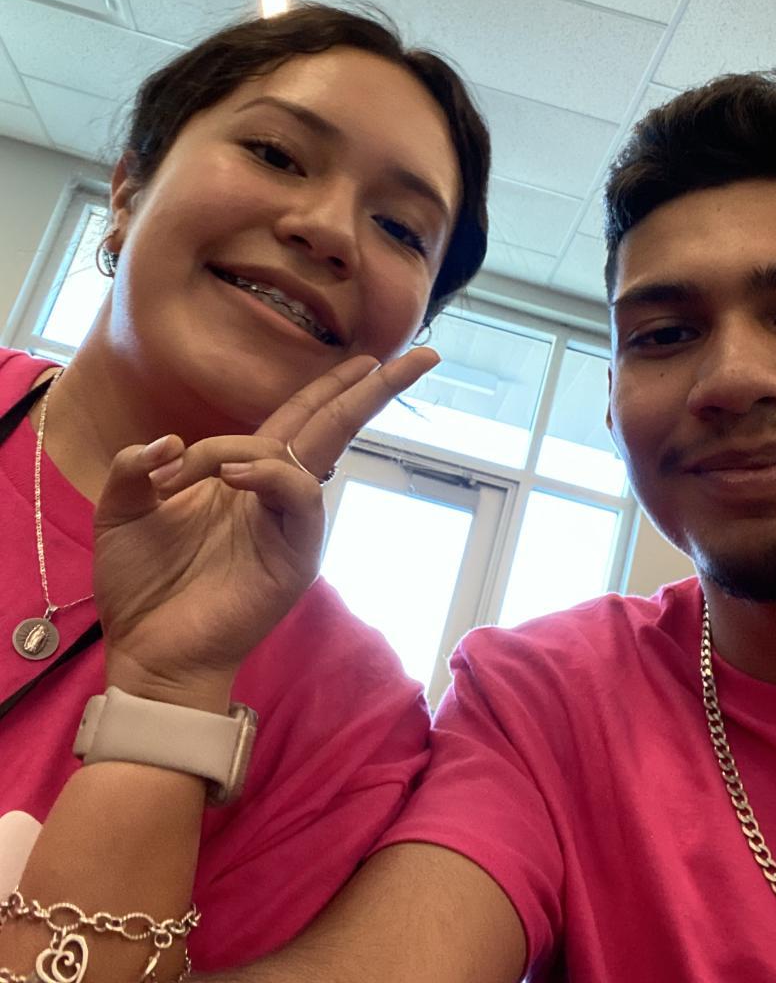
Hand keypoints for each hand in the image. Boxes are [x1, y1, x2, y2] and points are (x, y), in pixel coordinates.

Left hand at [94, 349, 438, 706]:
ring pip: (311, 455)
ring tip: (205, 468)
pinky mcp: (294, 554)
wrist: (148, 652)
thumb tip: (168, 441)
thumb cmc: (141, 585)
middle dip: (374, 388)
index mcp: (244, 474)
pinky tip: (234, 475)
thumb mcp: (122, 510)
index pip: (300, 415)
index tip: (367, 355)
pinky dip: (272, 475)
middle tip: (422, 355)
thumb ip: (135, 466)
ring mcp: (290, 523)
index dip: (332, 384)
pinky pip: (300, 498)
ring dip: (252, 446)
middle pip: (334, 425)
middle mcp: (275, 492)